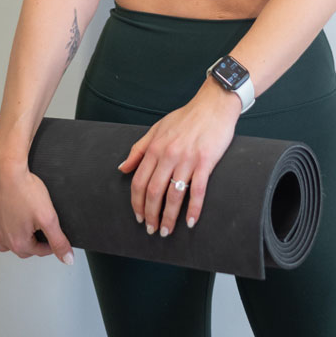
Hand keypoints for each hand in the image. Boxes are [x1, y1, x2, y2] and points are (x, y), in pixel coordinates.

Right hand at [0, 160, 73, 264]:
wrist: (6, 170)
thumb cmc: (25, 190)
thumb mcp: (48, 217)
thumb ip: (58, 241)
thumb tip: (67, 258)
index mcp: (18, 242)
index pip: (39, 251)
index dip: (51, 245)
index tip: (55, 237)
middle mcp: (2, 238)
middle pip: (21, 248)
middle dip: (33, 243)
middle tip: (41, 231)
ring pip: (3, 242)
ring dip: (14, 239)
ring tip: (24, 229)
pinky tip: (2, 224)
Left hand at [117, 78, 240, 237]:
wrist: (213, 105)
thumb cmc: (186, 117)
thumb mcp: (157, 128)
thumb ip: (139, 149)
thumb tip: (122, 168)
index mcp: (155, 148)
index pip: (139, 181)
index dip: (137, 203)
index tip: (138, 217)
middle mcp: (168, 154)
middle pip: (154, 192)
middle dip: (150, 215)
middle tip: (151, 230)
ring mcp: (187, 159)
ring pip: (173, 195)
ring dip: (169, 218)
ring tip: (167, 231)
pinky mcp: (205, 161)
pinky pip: (198, 190)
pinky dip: (194, 209)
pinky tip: (190, 222)